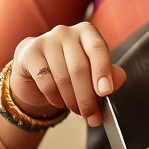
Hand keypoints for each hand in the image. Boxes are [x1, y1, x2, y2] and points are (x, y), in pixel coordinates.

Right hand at [10, 22, 125, 127]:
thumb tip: (119, 79)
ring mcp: (46, 40)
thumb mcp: (92, 72)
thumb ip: (109, 74)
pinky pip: (45, 81)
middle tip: (93, 116)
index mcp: (86, 31)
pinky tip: (60, 102)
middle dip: (88, 97)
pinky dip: (55, 98)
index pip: (97, 48)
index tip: (106, 92)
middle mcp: (66, 32)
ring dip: (72, 101)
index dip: (103, 71)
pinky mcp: (30, 53)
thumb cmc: (69, 70)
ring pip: (63, 78)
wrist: (35, 72)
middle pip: (79, 68)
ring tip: (78, 112)